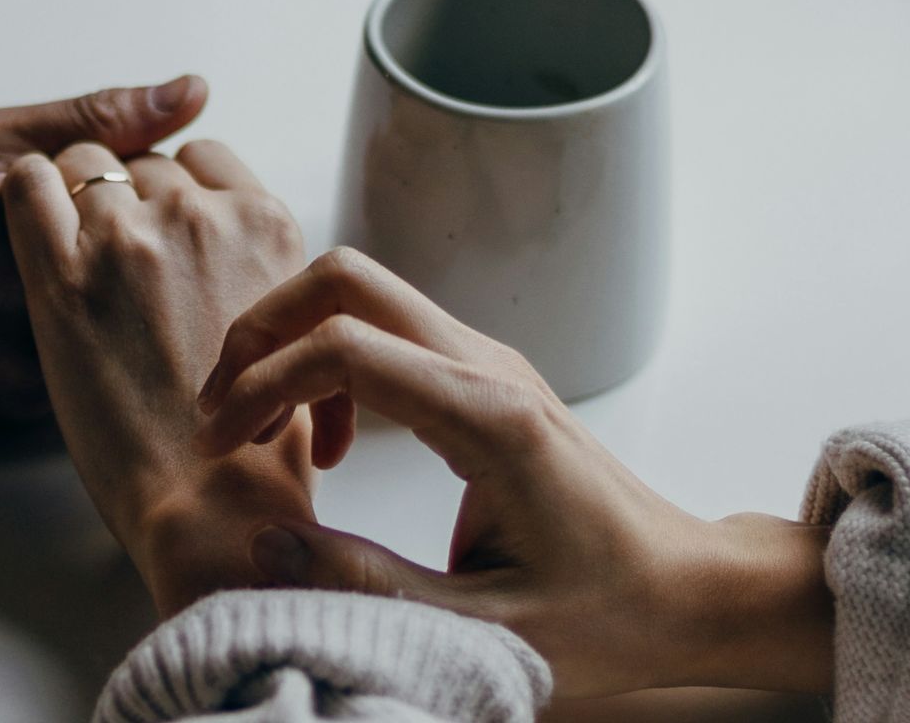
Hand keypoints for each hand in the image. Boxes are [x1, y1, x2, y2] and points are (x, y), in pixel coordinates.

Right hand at [0, 77, 205, 418]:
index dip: (150, 180)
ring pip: (130, 330)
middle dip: (147, 239)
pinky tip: (23, 300)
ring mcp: (35, 383)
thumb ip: (91, 121)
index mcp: (39, 249)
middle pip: (157, 279)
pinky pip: (93, 366)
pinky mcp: (20, 415)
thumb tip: (192, 92)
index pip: (164, 210)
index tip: (107, 165)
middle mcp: (44, 331)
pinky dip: (91, 332)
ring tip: (30, 259)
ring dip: (125, 292)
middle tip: (86, 207)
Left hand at [1, 139, 315, 614]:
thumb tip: (232, 253)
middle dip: (124, 198)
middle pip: (143, 162)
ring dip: (73, 198)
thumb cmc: (256, 441)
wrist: (211, 504)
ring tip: (71, 257)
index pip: (204, 156)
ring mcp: (130, 239)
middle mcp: (202, 217)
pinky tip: (28, 229)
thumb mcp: (292, 328)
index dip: (175, 187)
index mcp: (266, 225)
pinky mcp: (62, 276)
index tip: (159, 227)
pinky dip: (25, 193)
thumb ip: (260, 269)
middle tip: (112, 261)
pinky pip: (28, 183)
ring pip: (84, 163)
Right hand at [195, 248, 834, 697]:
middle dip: (263, 329)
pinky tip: (328, 444)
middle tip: (222, 411)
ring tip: (262, 430)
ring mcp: (489, 362)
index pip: (345, 347)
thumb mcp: (483, 630)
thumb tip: (264, 548)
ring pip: (363, 294)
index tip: (221, 442)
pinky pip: (387, 332)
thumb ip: (367, 588)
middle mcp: (489, 367)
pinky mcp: (484, 376)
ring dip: (292, 343)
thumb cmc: (608, 613)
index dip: (262, 383)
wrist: (688, 590)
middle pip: (347, 279)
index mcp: (490, 418)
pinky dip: (331, 363)